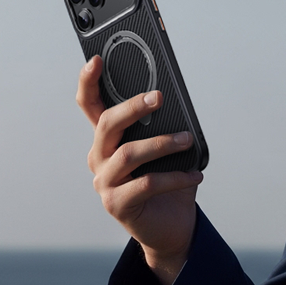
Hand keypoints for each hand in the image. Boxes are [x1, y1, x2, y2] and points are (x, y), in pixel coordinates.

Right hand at [77, 55, 203, 284]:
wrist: (172, 224)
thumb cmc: (169, 178)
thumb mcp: (167, 148)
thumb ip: (164, 125)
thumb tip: (176, 101)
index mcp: (108, 138)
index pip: (91, 106)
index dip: (89, 82)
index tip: (96, 59)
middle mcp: (99, 158)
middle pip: (107, 124)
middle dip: (133, 107)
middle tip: (160, 96)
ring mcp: (105, 182)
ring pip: (129, 154)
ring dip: (163, 143)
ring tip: (188, 139)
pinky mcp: (117, 204)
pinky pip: (147, 184)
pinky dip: (176, 177)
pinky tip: (196, 175)